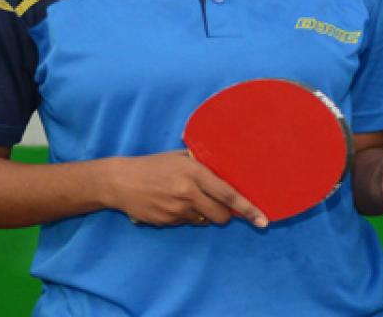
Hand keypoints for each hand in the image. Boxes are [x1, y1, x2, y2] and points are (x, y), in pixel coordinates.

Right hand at [103, 150, 267, 227]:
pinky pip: (186, 223)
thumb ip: (203, 166)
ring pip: (204, 221)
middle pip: (220, 215)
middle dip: (225, 215)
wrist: (120, 181)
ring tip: (185, 198)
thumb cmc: (153, 165)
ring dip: (203, 214)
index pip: (228, 194)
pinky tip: (171, 203)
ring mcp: (176, 210)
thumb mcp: (180, 158)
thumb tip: (229, 174)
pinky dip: (186, 217)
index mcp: (194, 173)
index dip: (248, 208)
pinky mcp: (166, 222)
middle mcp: (187, 192)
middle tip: (219, 206)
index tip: (263, 220)